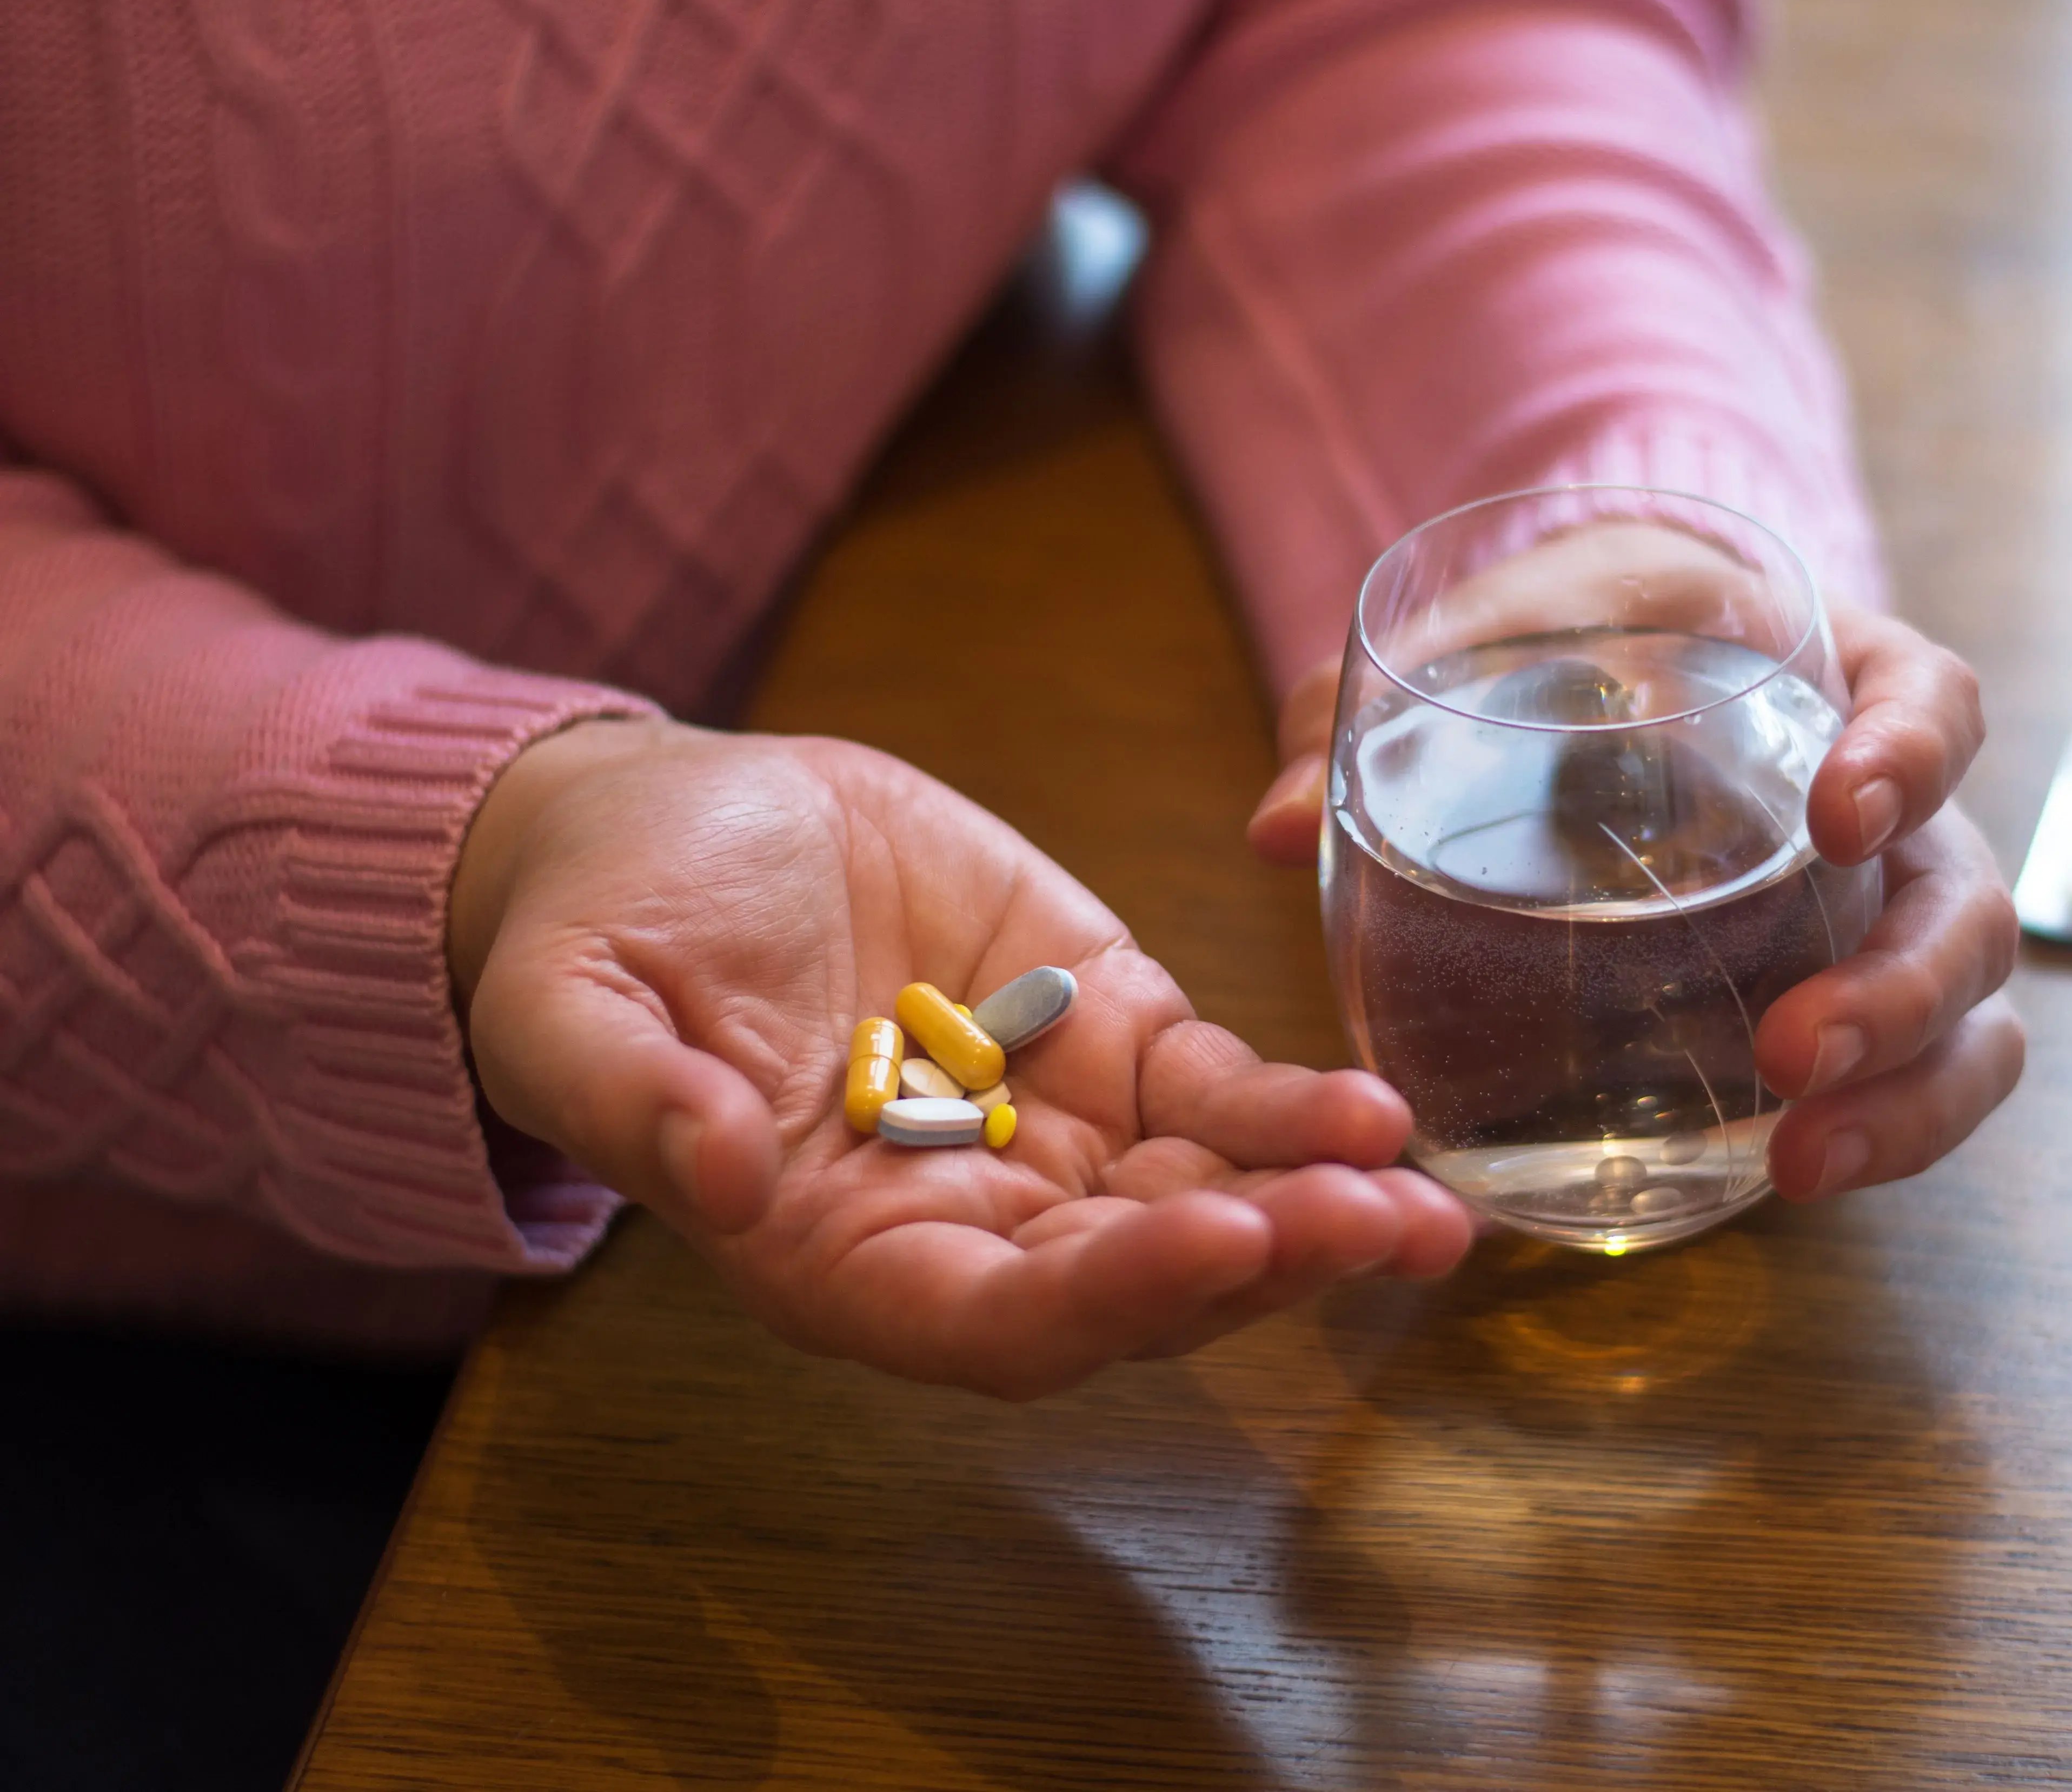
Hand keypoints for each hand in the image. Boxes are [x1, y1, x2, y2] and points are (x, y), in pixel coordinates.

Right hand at [449, 718, 1473, 1396]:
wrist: (671, 826)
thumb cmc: (599, 935)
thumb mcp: (571, 1007)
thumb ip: (631, 1099)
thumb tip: (715, 1172)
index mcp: (840, 1258)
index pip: (989, 1323)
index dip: (1104, 1299)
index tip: (1209, 1245)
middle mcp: (969, 1220)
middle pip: (1135, 1282)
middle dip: (1260, 1260)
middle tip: (1379, 1227)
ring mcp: (1054, 1128)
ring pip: (1204, 1194)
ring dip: (1317, 1205)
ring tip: (1422, 1198)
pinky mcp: (1107, 1028)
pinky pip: (1219, 1088)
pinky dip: (1294, 1105)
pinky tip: (1380, 1109)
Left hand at [1250, 577, 2022, 1201]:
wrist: (1607, 673)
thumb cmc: (1563, 642)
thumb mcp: (1480, 641)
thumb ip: (1375, 712)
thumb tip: (1271, 826)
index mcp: (1831, 675)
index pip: (1931, 701)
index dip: (1911, 755)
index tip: (1843, 811)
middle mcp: (1892, 809)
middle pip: (1965, 901)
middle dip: (1902, 990)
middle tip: (1792, 1052)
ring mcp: (1882, 917)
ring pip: (1967, 1017)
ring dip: (1906, 1096)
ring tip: (1804, 1162)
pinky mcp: (1853, 1005)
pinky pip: (1913, 1081)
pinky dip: (1878, 1136)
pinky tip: (1787, 1179)